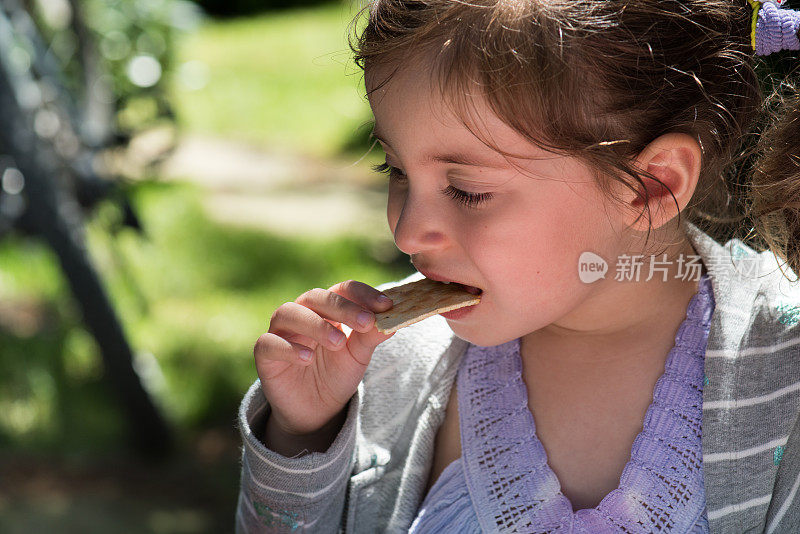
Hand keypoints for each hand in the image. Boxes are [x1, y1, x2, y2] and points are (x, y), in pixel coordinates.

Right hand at [253, 280, 393, 435]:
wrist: (316, 410)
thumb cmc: (337, 373)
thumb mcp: (358, 355)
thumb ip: (371, 335)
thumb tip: (394, 319)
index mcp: (327, 307)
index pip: (344, 289)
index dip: (364, 294)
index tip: (386, 306)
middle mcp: (302, 312)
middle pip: (316, 297)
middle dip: (342, 308)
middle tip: (365, 322)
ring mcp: (280, 331)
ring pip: (288, 313)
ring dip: (315, 325)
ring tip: (337, 343)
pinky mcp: (265, 354)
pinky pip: (269, 343)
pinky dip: (288, 348)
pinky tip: (307, 358)